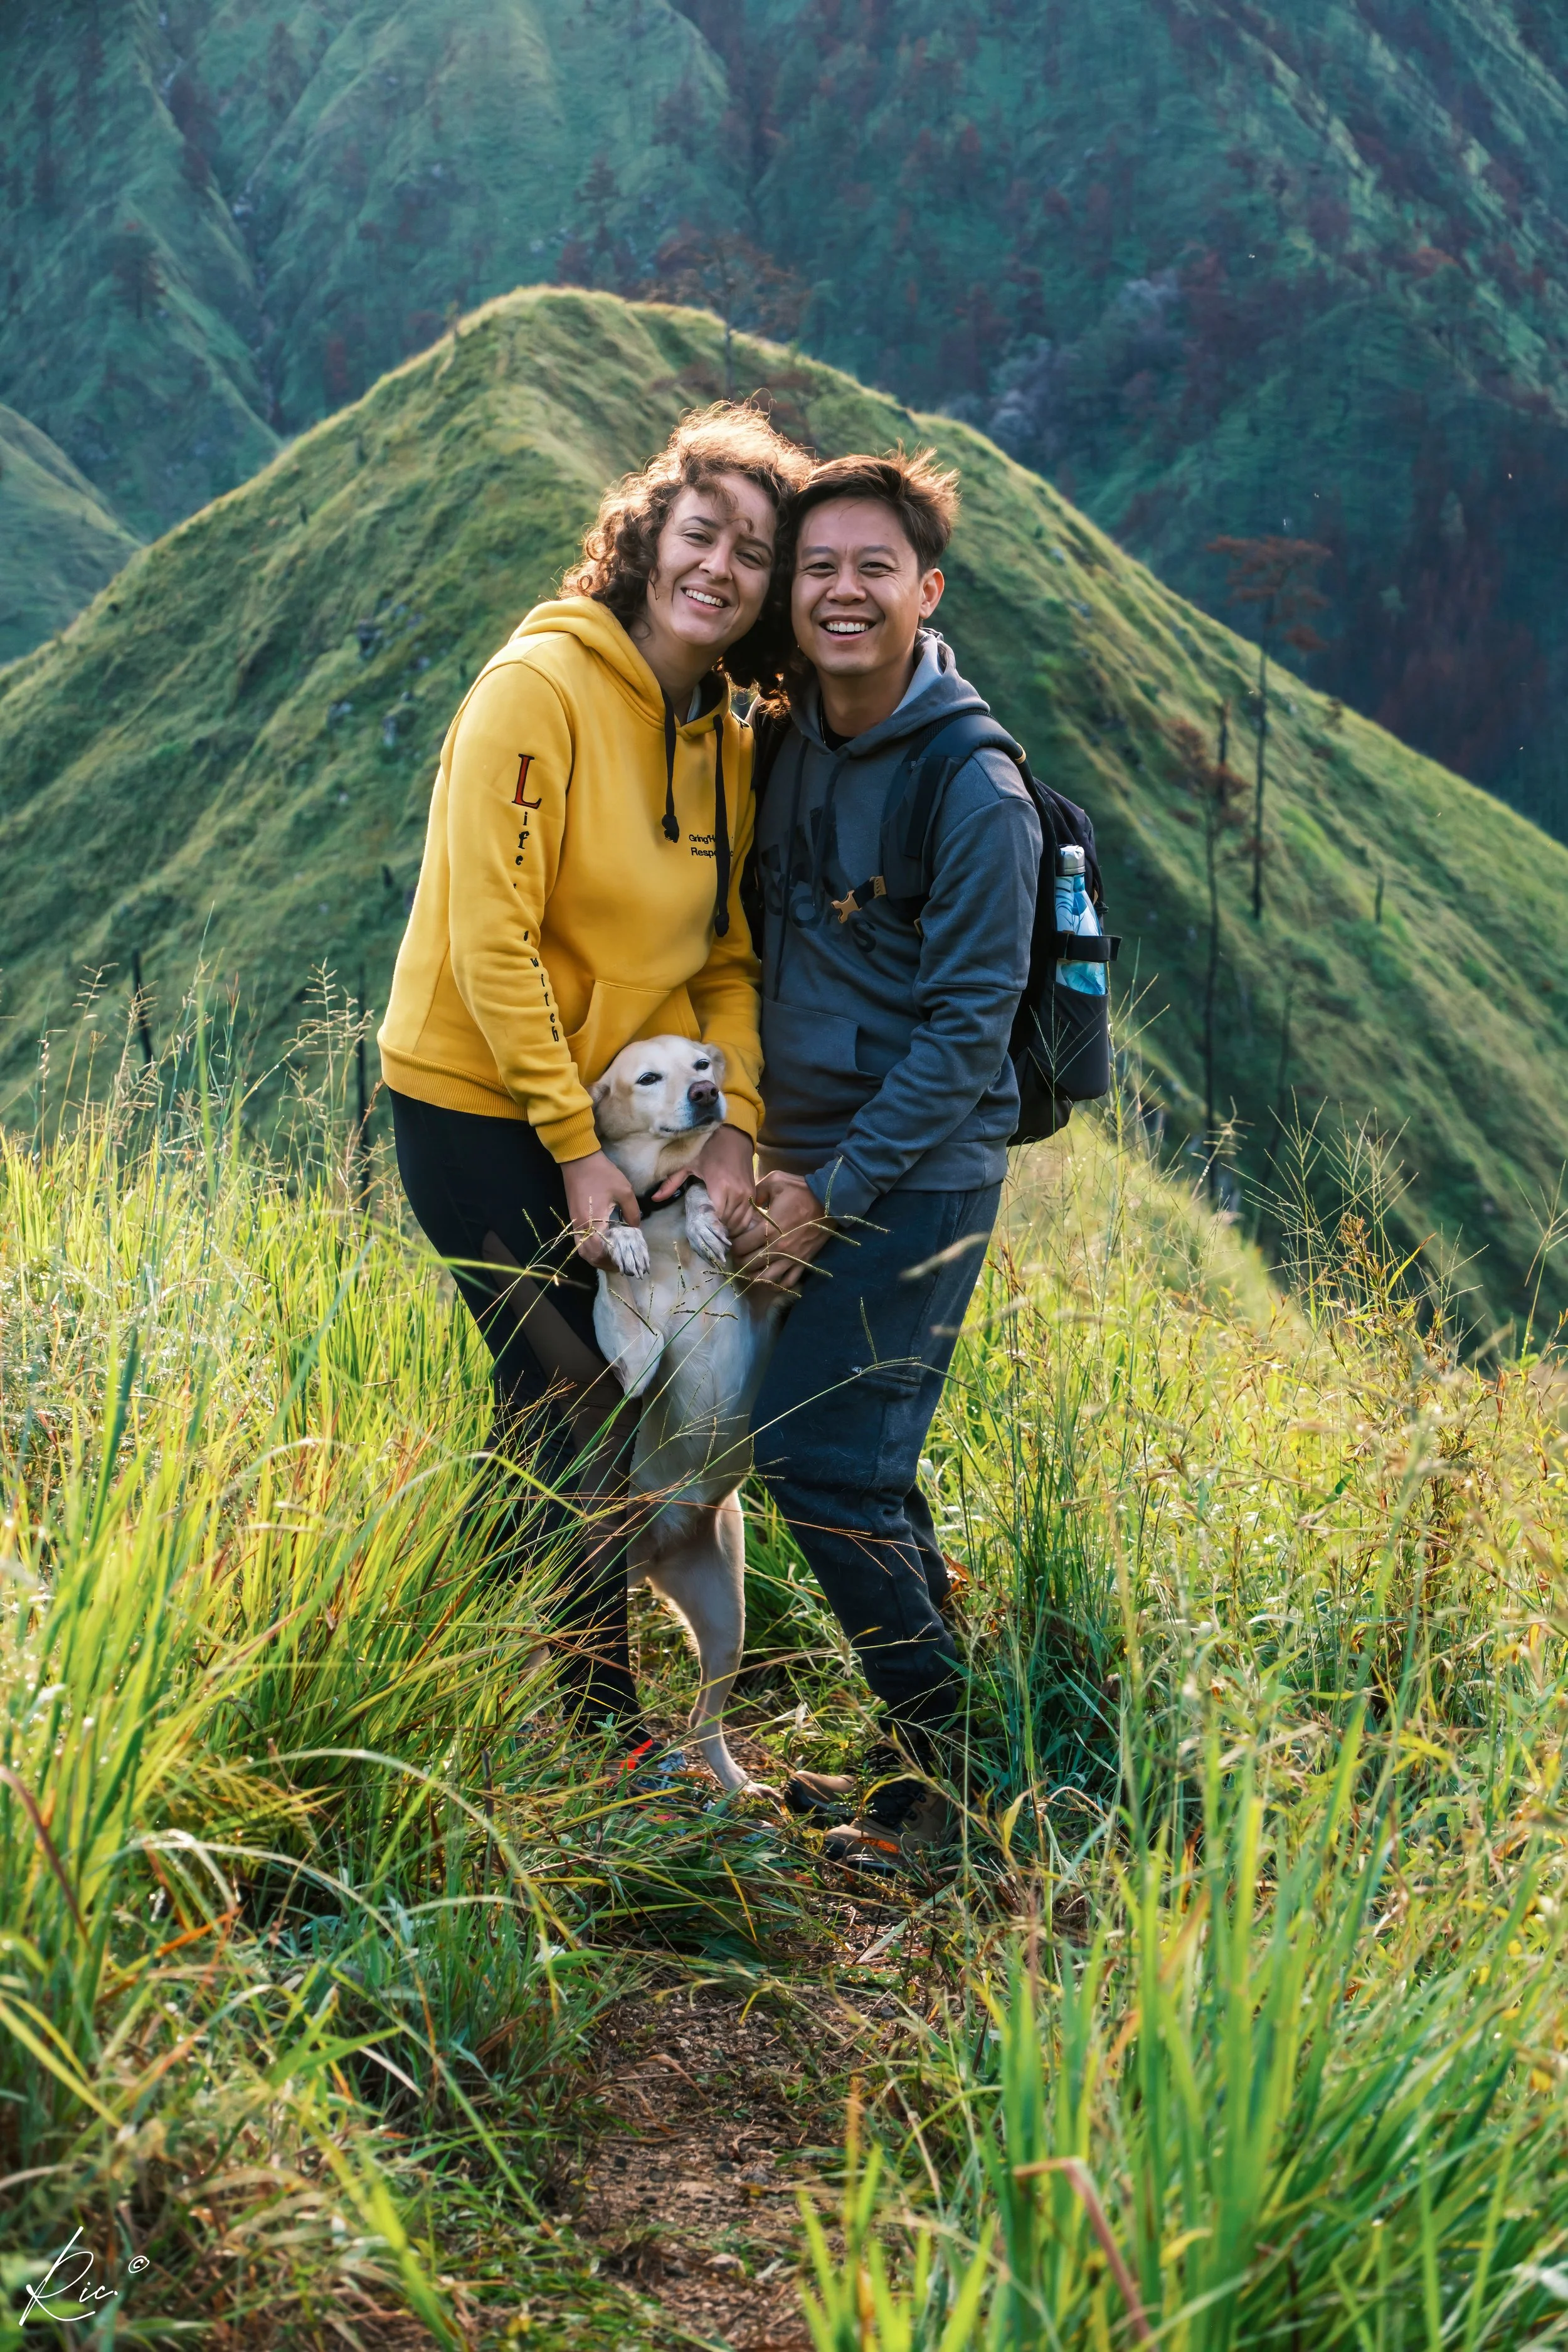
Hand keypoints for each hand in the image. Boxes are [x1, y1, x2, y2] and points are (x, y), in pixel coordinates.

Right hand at [562, 1148, 640, 1268]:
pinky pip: (580, 1242)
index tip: (628, 1262)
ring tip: (612, 1259)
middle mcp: (581, 1227)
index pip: (601, 1251)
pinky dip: (590, 1250)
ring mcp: (575, 1224)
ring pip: (583, 1251)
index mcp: (593, 1221)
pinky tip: (602, 1247)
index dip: (614, 1260)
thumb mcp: (625, 1191)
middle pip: (590, 1256)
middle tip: (622, 1264)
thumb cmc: (602, 1174)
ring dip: (597, 1259)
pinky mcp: (573, 1220)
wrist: (578, 1160)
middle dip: (606, 1264)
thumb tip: (636, 1228)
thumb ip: (633, 1213)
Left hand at [655, 1124, 767, 1256]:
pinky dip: (741, 1223)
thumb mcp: (688, 1164)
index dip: (708, 1225)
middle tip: (706, 1231)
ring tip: (717, 1229)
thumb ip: (672, 1183)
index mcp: (720, 1186)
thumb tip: (654, 1198)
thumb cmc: (710, 1148)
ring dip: (730, 1228)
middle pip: (729, 1222)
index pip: (717, 1217)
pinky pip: (749, 1216)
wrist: (734, 1135)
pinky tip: (730, 1224)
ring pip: (741, 1222)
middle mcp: (737, 1193)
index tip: (699, 1226)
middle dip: (717, 1229)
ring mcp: (748, 1194)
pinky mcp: (753, 1193)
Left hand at [742, 1169, 833, 1291]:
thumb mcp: (775, 1180)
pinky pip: (787, 1281)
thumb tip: (750, 1202)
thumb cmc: (801, 1190)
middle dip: (741, 1261)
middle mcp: (777, 1248)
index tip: (735, 1241)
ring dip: (755, 1276)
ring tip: (752, 1269)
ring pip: (766, 1279)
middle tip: (740, 1255)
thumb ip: (757, 1191)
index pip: (741, 1246)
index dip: (734, 1245)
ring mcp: (791, 1258)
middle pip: (750, 1265)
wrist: (830, 1201)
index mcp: (768, 1229)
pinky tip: (771, 1277)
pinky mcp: (803, 1262)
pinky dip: (777, 1283)